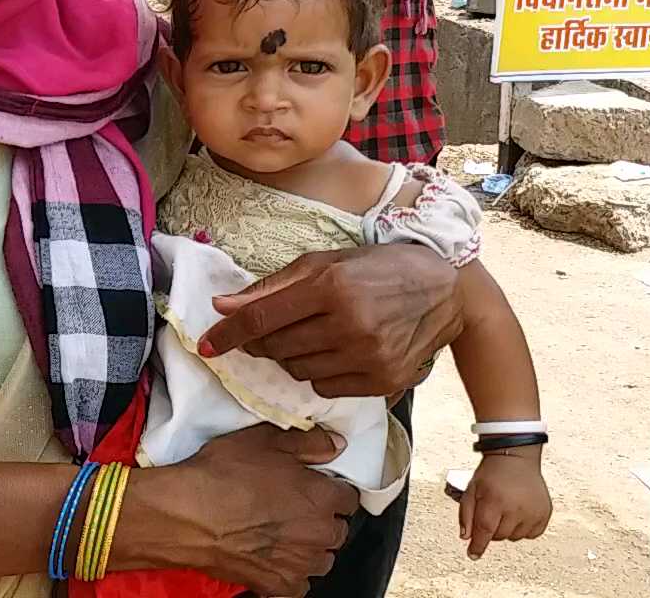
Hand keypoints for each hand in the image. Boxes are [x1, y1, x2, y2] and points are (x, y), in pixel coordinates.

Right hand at [143, 425, 356, 595]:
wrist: (189, 515)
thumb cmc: (224, 475)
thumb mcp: (264, 440)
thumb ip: (308, 442)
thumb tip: (336, 445)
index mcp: (322, 497)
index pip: (348, 498)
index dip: (331, 490)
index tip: (315, 487)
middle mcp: (319, 533)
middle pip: (338, 530)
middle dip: (322, 520)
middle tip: (295, 509)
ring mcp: (300, 563)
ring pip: (322, 559)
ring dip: (310, 549)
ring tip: (285, 536)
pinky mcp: (279, 584)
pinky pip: (299, 585)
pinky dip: (291, 574)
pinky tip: (273, 560)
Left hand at [200, 245, 461, 397]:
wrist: (444, 290)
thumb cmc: (376, 269)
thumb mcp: (324, 263)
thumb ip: (271, 287)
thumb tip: (222, 306)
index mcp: (332, 287)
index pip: (262, 318)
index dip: (228, 334)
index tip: (205, 345)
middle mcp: (351, 325)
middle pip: (276, 348)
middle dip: (261, 341)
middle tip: (267, 329)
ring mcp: (370, 357)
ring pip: (297, 371)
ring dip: (291, 356)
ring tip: (313, 333)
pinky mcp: (384, 381)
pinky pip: (325, 387)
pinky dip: (319, 373)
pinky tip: (335, 351)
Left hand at [460, 449, 550, 558]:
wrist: (516, 459)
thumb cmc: (492, 473)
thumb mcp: (472, 489)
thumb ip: (466, 514)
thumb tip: (466, 537)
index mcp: (495, 500)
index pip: (485, 531)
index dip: (478, 545)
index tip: (473, 554)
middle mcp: (516, 507)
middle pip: (499, 536)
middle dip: (492, 529)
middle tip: (492, 511)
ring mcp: (533, 511)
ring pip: (514, 537)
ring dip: (507, 529)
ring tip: (506, 509)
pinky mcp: (544, 513)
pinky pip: (531, 534)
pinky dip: (523, 529)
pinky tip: (518, 513)